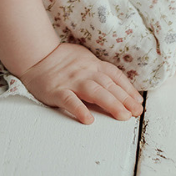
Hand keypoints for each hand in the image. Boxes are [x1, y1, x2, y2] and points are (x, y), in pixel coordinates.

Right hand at [14, 41, 142, 123]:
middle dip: (125, 99)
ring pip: (95, 92)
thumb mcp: (85, 59)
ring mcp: (72, 81)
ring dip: (111, 104)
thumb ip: (99, 70)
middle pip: (109, 86)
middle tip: (136, 112)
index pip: (116, 77)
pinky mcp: (57, 90)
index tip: (138, 102)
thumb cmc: (62, 59)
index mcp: (94, 65)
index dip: (129, 89)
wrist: (37, 55)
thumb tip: (117, 83)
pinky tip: (88, 120)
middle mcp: (86, 72)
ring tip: (122, 116)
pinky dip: (79, 109)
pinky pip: (70, 100)